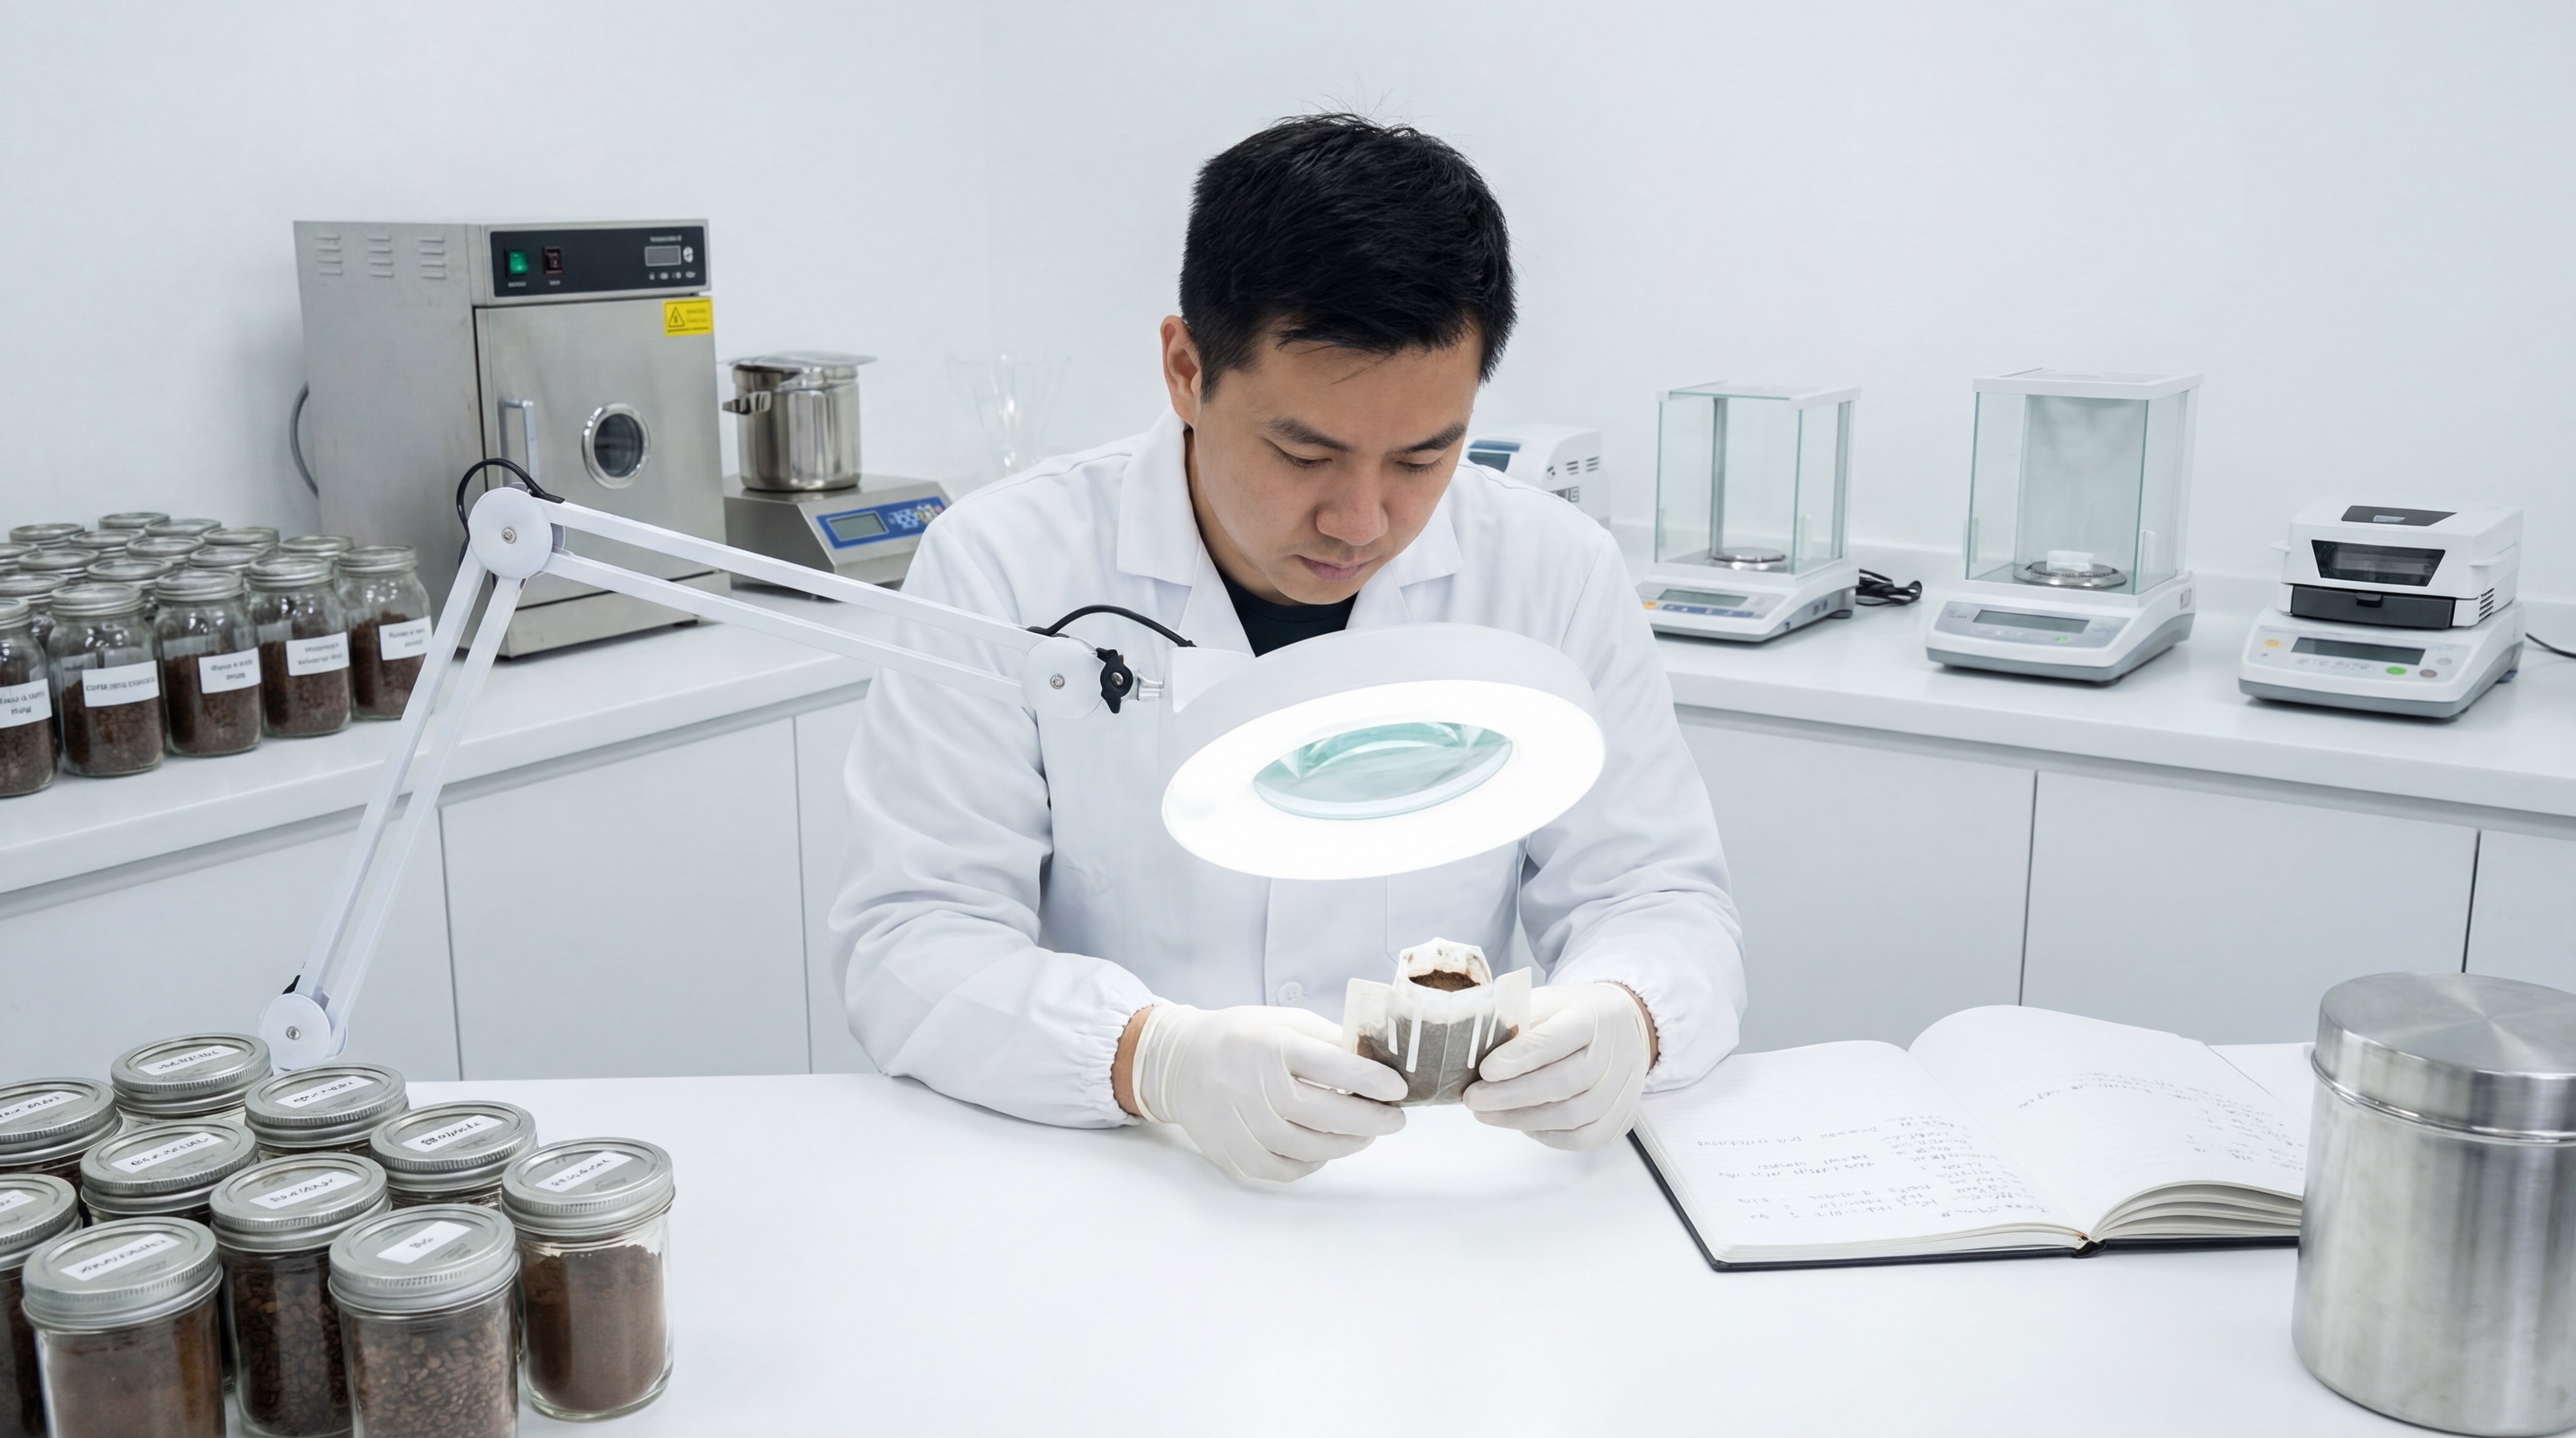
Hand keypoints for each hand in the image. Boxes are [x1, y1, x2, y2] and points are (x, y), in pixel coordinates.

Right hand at [1128, 1005, 1407, 1181]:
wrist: (1179, 1063)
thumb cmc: (1242, 1039)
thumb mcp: (1284, 1022)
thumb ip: (1328, 1040)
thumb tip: (1377, 1062)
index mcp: (1271, 1045)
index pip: (1328, 1064)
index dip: (1368, 1078)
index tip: (1398, 1088)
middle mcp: (1252, 1085)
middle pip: (1321, 1114)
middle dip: (1369, 1120)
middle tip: (1396, 1120)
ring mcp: (1238, 1123)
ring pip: (1305, 1148)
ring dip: (1345, 1145)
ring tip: (1365, 1135)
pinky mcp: (1230, 1152)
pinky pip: (1282, 1170)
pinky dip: (1310, 1165)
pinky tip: (1324, 1151)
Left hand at [1463, 983, 1653, 1149]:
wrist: (1624, 1026)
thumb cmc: (1574, 1014)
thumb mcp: (1546, 1001)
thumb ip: (1516, 1018)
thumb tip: (1477, 1043)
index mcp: (1592, 1016)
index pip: (1556, 1039)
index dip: (1520, 1058)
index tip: (1486, 1070)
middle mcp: (1614, 1053)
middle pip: (1563, 1083)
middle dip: (1511, 1096)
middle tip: (1474, 1099)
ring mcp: (1622, 1088)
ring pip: (1572, 1115)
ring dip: (1522, 1119)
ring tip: (1487, 1114)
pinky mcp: (1623, 1115)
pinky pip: (1584, 1138)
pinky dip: (1549, 1137)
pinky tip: (1523, 1126)